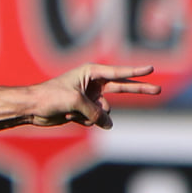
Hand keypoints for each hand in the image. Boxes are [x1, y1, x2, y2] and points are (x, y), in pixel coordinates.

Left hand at [24, 64, 160, 128]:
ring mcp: (90, 98)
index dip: (136, 72)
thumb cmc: (51, 96)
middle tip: (158, 90)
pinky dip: (84, 121)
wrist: (32, 108)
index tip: (152, 68)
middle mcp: (93, 84)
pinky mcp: (84, 111)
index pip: (118, 73)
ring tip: (73, 111)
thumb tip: (108, 124)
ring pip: (105, 111)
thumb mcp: (76, 102)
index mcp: (91, 72)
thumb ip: (95, 112)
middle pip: (122, 88)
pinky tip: (68, 116)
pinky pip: (95, 119)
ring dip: (92, 115)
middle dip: (138, 89)